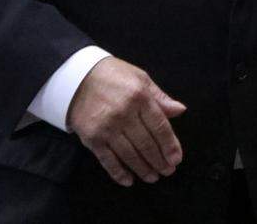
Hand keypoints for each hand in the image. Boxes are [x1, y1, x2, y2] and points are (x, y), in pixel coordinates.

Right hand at [66, 56, 185, 186]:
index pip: (160, 126)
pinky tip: (129, 180)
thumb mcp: (140, 78)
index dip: (170, 145)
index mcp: (140, 97)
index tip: (176, 159)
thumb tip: (180, 110)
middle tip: (168, 171)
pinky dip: (119, 172)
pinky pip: (107, 160)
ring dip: (143, 169)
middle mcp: (124, 114)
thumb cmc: (113, 76)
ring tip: (153, 177)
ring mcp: (107, 128)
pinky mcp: (92, 138)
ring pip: (129, 154)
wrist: (76, 78)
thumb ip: (160, 97)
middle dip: (159, 160)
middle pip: (146, 143)